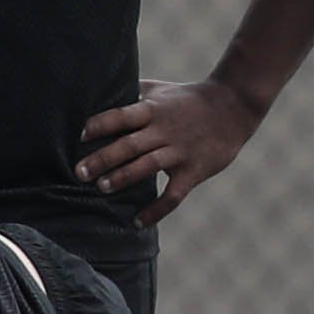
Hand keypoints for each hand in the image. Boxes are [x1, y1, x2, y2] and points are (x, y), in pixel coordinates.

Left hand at [75, 75, 260, 213]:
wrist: (234, 106)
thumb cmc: (188, 98)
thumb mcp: (160, 90)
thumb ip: (132, 93)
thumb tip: (98, 91)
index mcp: (153, 110)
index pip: (121, 116)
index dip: (100, 125)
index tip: (80, 136)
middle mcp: (165, 130)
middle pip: (130, 144)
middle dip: (103, 159)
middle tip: (79, 173)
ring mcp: (180, 151)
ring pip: (148, 166)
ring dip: (123, 178)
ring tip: (102, 188)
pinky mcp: (195, 170)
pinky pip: (173, 195)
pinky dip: (156, 210)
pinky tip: (137, 222)